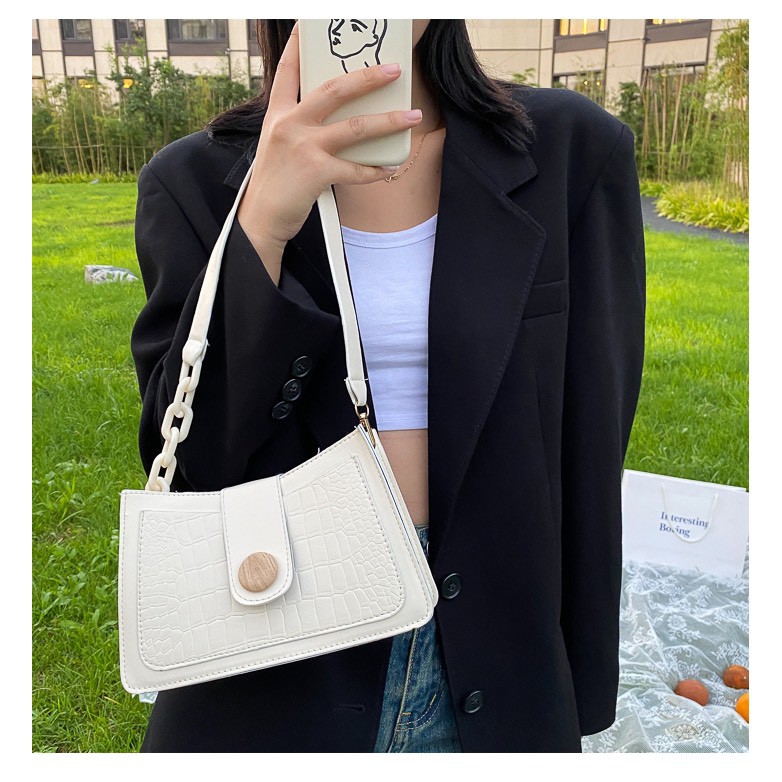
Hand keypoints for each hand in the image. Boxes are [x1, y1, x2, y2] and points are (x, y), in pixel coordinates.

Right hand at [237, 21, 422, 273]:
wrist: (260, 218)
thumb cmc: (273, 184)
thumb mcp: (278, 145)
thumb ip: (301, 127)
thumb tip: (338, 120)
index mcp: (278, 115)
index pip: (288, 72)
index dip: (298, 46)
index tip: (306, 25)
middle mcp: (289, 124)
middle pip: (334, 90)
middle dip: (368, 78)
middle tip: (393, 70)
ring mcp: (303, 147)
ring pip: (355, 127)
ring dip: (388, 121)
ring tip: (412, 116)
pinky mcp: (316, 172)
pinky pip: (356, 169)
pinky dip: (376, 170)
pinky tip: (391, 167)